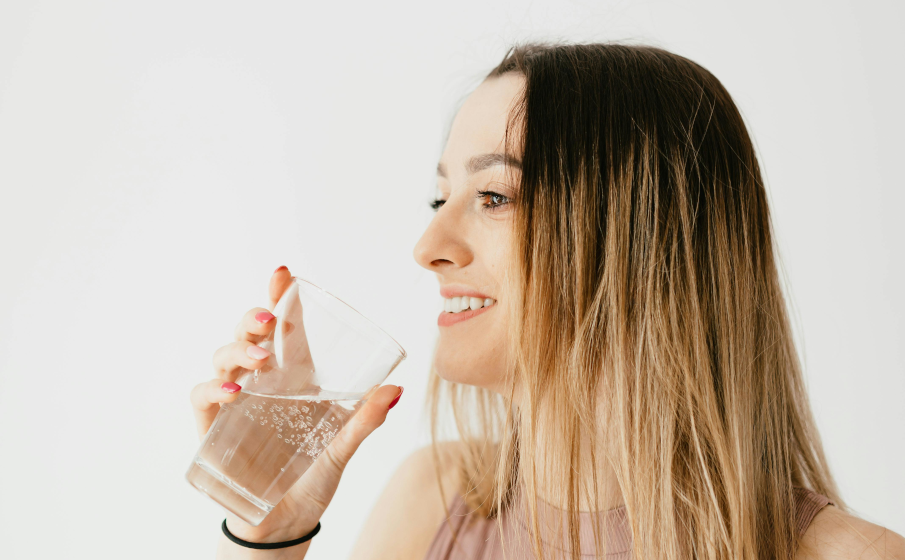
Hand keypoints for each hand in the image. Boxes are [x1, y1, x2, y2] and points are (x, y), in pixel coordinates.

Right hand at [190, 266, 402, 543]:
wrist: (285, 522)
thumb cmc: (312, 478)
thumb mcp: (343, 447)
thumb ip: (365, 420)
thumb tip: (396, 390)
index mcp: (296, 378)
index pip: (287, 330)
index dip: (281, 298)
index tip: (284, 272)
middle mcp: (263, 383)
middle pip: (252, 334)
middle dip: (256, 316)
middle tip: (271, 317)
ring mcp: (236, 402)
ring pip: (225, 356)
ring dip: (240, 350)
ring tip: (260, 360)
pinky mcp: (213, 428)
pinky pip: (203, 397)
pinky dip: (212, 388)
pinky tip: (231, 390)